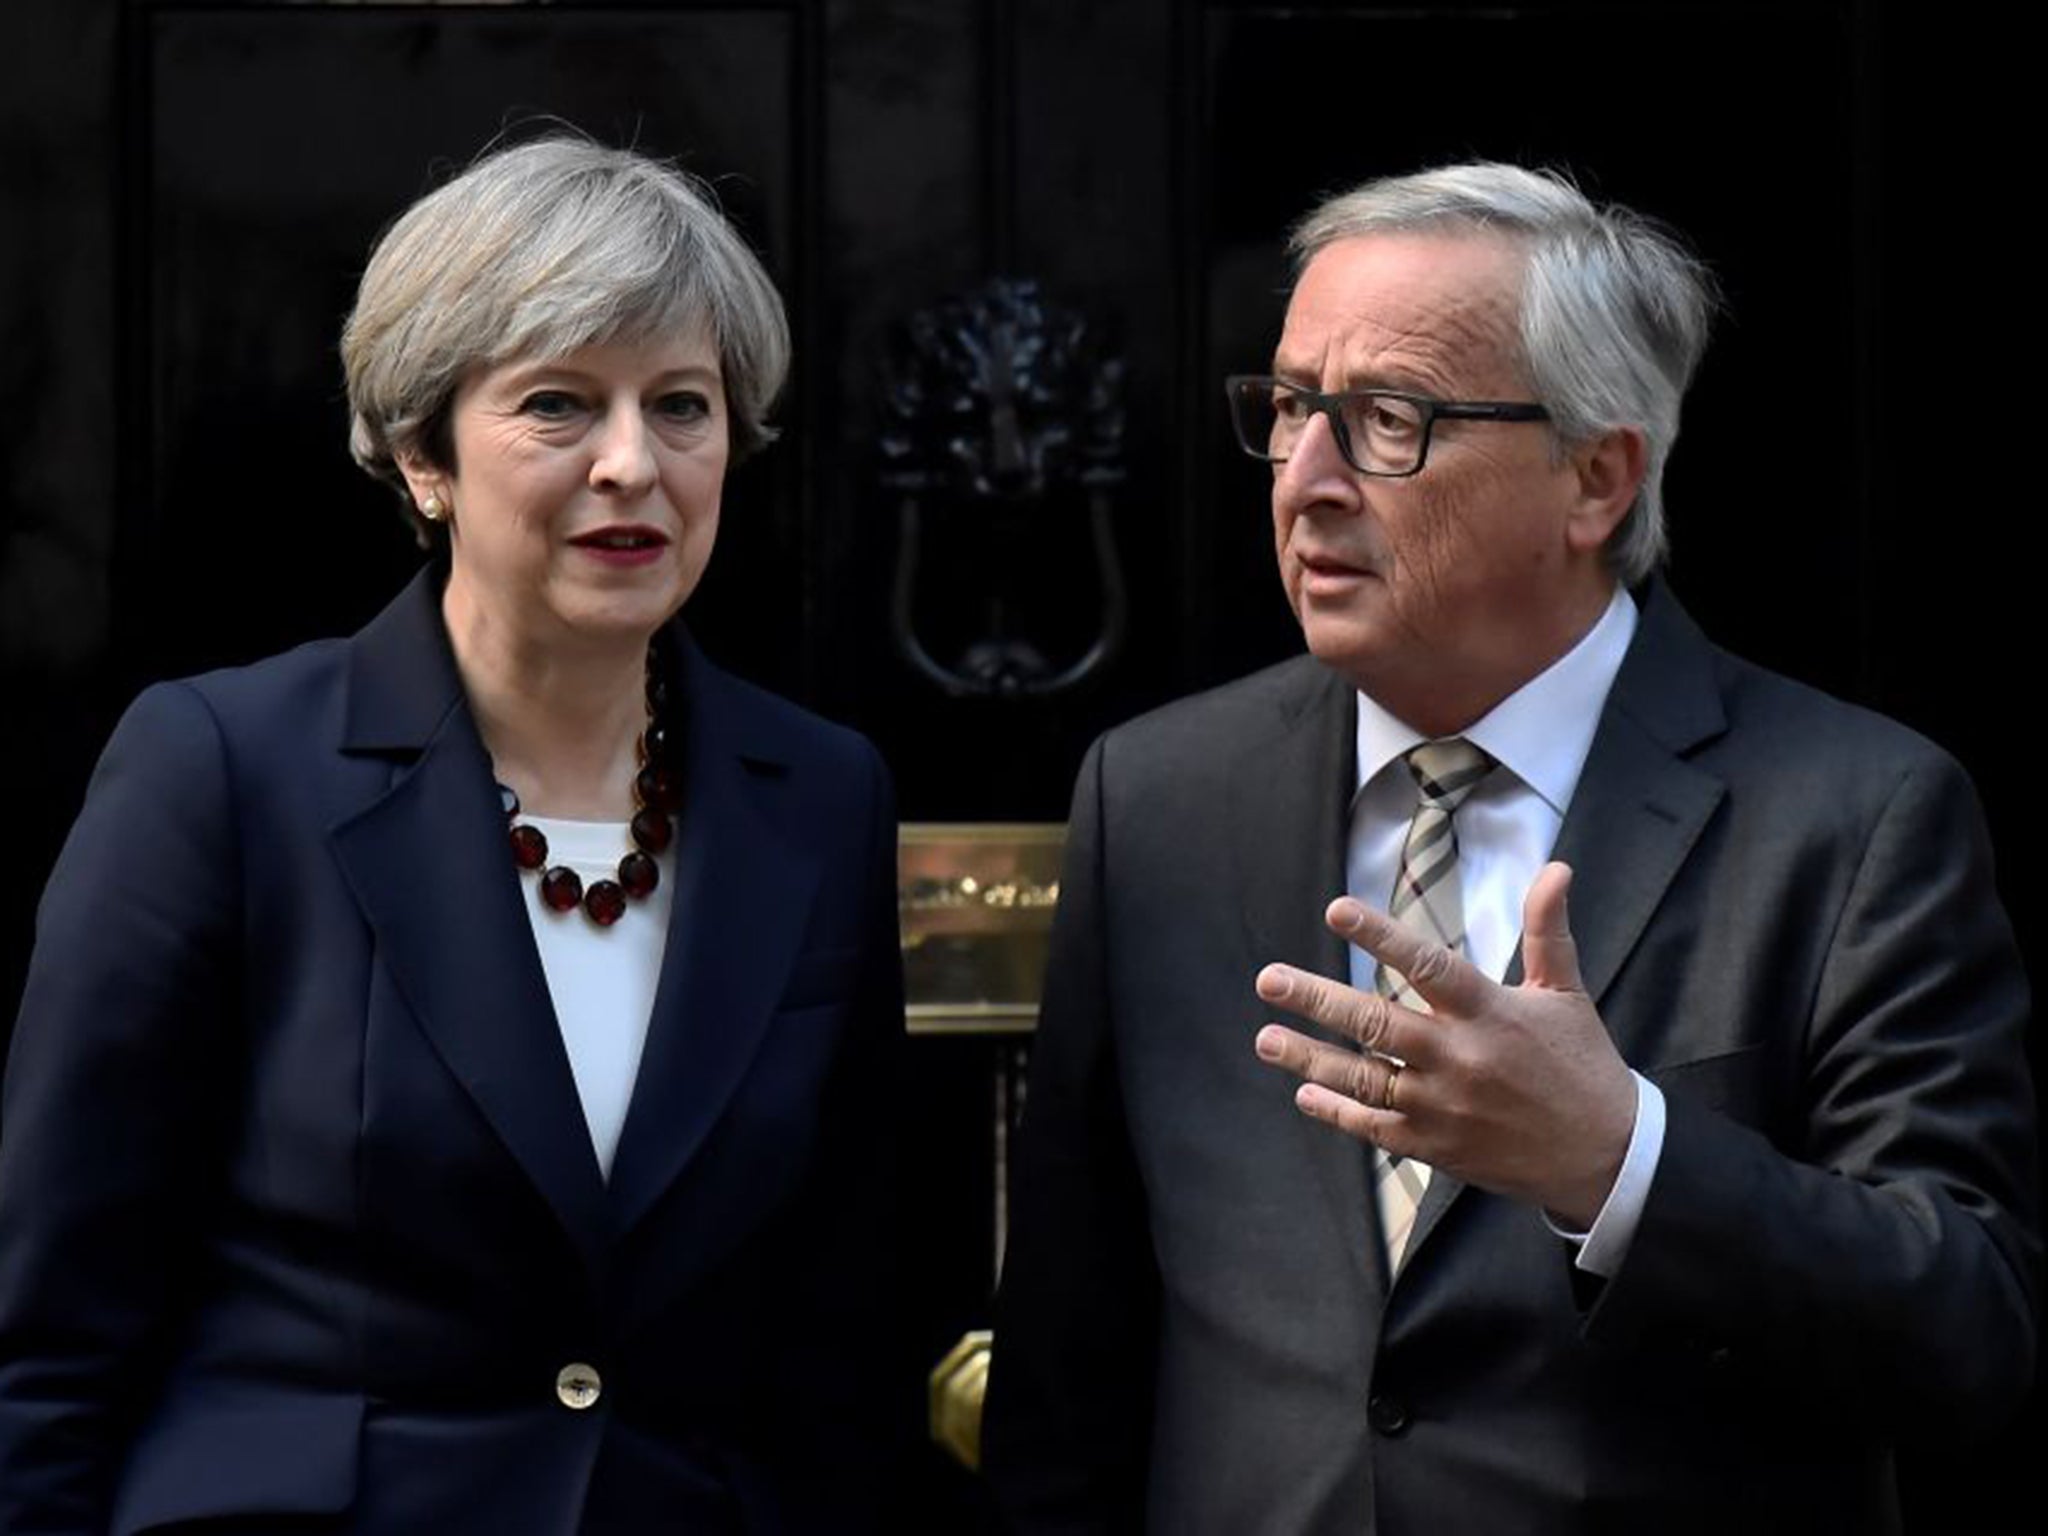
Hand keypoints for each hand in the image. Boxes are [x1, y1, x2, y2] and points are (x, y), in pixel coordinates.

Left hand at [1252, 862, 1634, 1227]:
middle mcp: (1460, 1059)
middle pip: (1376, 1024)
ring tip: (1265, 1039)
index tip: (1335, 910)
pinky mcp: (1437, 1146)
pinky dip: (1338, 1112)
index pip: (1425, 965)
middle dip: (1316, 999)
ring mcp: (1443, 1106)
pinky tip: (1305, 1094)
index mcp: (1490, 1013)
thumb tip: (1557, 868)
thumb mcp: (1568, 993)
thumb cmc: (1583, 1065)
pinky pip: (1376, 1128)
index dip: (1380, 936)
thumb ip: (1548, 930)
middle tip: (1268, 979)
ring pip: (1363, 1079)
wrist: (1606, 1157)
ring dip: (1309, 1059)